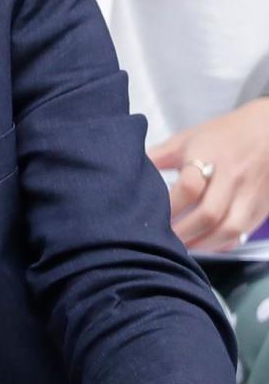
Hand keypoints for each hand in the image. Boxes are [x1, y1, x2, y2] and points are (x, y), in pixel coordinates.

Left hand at [148, 99, 268, 251]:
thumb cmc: (223, 135)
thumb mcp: (188, 138)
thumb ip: (160, 155)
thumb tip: (128, 170)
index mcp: (210, 155)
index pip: (189, 186)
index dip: (169, 204)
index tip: (150, 214)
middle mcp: (232, 178)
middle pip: (209, 214)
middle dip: (182, 232)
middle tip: (161, 240)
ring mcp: (250, 196)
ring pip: (229, 230)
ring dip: (202, 244)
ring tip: (180, 249)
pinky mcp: (261, 209)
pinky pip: (242, 234)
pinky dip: (222, 245)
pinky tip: (204, 245)